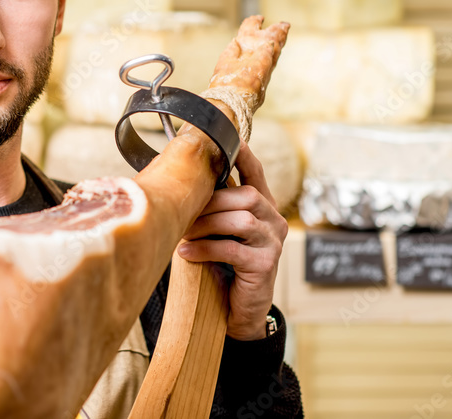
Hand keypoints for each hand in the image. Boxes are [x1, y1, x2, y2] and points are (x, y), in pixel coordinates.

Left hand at [176, 141, 288, 339]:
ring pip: (240, 219)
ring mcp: (273, 243)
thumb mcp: (215, 231)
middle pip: (246, 195)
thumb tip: (178, 181)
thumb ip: (209, 207)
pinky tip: (186, 254)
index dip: (244, 155)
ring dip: (205, 225)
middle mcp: (274, 220)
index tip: (230, 140)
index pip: (256, 173)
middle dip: (210, 202)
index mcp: (262, 206)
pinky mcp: (266, 266)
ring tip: (182, 233)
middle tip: (182, 212)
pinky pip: (232, 249)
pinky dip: (204, 249)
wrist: (235, 310)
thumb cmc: (220, 265)